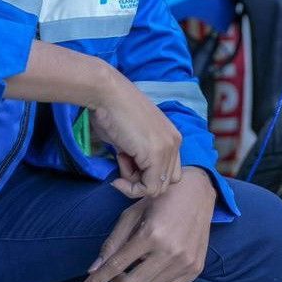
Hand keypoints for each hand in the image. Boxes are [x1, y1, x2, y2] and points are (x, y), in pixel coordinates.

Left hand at [79, 167, 216, 281]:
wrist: (199, 192)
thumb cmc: (161, 199)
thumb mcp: (132, 214)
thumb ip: (113, 242)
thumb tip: (94, 269)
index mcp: (152, 234)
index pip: (117, 266)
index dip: (97, 281)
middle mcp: (170, 251)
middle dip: (119, 280)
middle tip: (119, 268)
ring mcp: (185, 261)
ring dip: (139, 279)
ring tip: (144, 258)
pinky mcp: (195, 268)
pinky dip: (156, 281)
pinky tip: (158, 262)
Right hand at [90, 73, 182, 199]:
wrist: (107, 93)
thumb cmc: (112, 111)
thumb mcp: (132, 138)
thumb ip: (138, 156)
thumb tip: (134, 175)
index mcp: (172, 136)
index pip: (168, 171)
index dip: (146, 174)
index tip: (125, 161)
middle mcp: (175, 142)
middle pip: (166, 181)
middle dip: (142, 180)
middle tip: (124, 161)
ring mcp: (168, 148)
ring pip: (158, 188)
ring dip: (135, 183)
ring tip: (121, 158)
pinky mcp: (156, 154)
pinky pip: (149, 188)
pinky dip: (131, 188)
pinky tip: (118, 169)